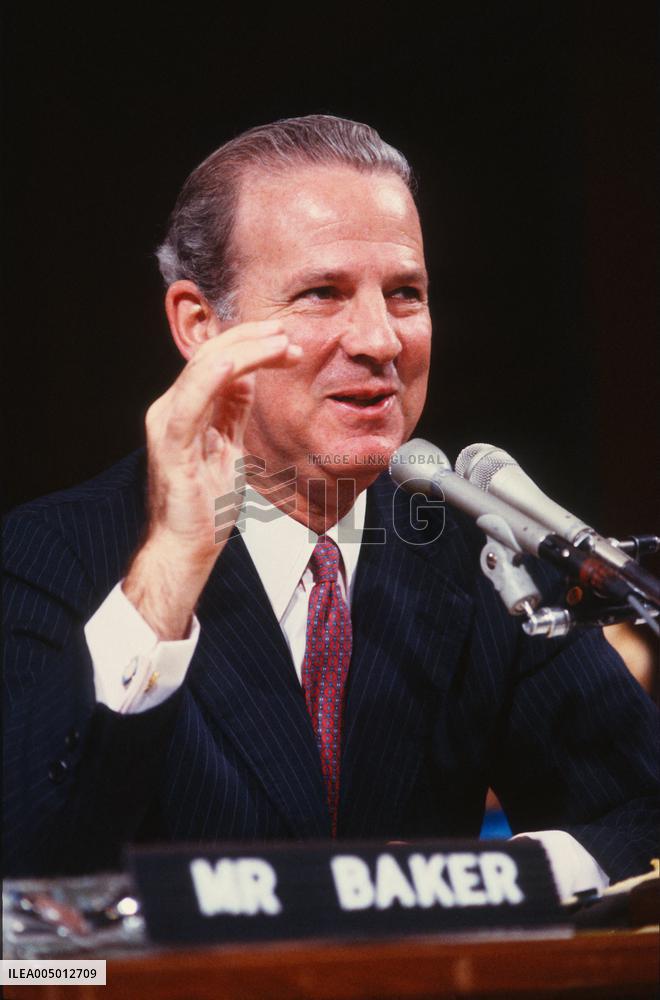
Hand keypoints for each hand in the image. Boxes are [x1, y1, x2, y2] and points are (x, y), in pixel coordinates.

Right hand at [123, 319, 300, 638]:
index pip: (217, 360)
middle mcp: (171, 408)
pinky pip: (190, 404)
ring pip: (205, 370)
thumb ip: (232, 410)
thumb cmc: (206, 504)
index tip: (287, 340)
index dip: (251, 344)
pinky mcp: (172, 445)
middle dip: (252, 339)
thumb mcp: (227, 445)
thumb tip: (248, 375)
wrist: (186, 547)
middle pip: (211, 356)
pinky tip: (234, 365)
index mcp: (185, 407)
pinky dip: (211, 380)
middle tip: (288, 333)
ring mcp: (168, 424)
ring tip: (277, 341)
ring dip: (245, 351)